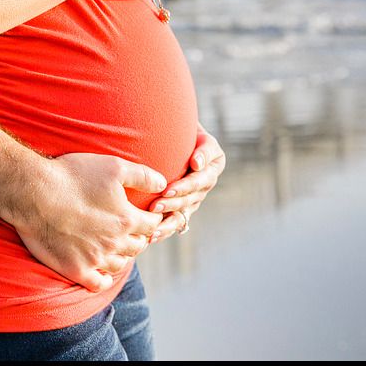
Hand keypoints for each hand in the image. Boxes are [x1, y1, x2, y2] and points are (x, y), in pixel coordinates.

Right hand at [13, 152, 166, 291]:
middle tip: (130, 229)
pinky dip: (104, 278)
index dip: (152, 218)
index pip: (152, 224)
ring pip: (120, 264)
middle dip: (138, 236)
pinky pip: (98, 283)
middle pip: (139, 245)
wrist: (34, 193)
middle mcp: (115, 242)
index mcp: (127, 219)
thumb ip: (142, 175)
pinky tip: (100, 269)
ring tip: (115, 245)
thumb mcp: (114, 166)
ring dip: (122, 255)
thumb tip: (163, 184)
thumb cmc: (73, 175)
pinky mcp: (76, 269)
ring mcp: (96, 259)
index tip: (146, 214)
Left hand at [149, 125, 225, 242]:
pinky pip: (175, 222)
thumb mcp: (197, 133)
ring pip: (182, 214)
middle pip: (190, 198)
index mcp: (213, 165)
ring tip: (152, 228)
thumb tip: (197, 164)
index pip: (200, 180)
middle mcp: (205, 184)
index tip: (167, 189)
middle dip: (172, 204)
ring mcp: (194, 198)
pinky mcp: (183, 208)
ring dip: (167, 221)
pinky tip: (151, 236)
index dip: (184, 186)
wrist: (173, 135)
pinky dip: (164, 230)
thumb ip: (203, 148)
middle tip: (154, 206)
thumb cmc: (183, 128)